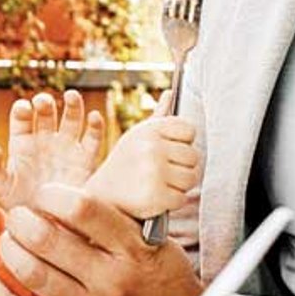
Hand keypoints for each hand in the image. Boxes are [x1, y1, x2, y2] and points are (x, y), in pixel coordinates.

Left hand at [0, 90, 105, 210]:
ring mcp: (66, 148)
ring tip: (72, 96)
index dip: (23, 110)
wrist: (48, 227)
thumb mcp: (1, 188)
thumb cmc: (20, 206)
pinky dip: (96, 126)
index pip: (22, 118)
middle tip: (44, 101)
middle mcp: (45, 140)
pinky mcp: (86, 160)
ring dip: (73, 106)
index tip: (24, 108)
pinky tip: (94, 117)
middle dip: (45, 104)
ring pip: (72, 119)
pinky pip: (93, 139)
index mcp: (23, 143)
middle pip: (47, 113)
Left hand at [0, 183, 201, 295]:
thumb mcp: (148, 234)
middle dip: (22, 219)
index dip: (52, 194)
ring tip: (9, 237)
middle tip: (18, 214)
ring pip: (34, 275)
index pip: (82, 209)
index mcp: (131, 247)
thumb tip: (62, 192)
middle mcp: (111, 279)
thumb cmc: (158, 268)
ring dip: (10, 250)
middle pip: (48, 240)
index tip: (44, 192)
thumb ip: (110, 215)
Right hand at [84, 116, 200, 217]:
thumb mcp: (137, 136)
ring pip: (191, 178)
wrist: (101, 195)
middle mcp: (152, 148)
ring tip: (159, 184)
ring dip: (179, 186)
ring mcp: (154, 172)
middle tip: (162, 172)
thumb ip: (159, 116)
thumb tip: (172, 93)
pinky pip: (181, 198)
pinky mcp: (155, 196)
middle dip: (182, 168)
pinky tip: (156, 198)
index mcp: (150, 130)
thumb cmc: (124, 164)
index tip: (166, 152)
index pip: (189, 130)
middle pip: (193, 156)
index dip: (181, 144)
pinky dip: (171, 202)